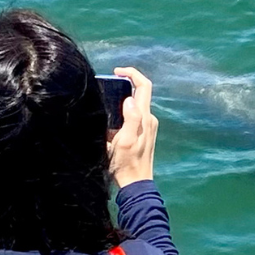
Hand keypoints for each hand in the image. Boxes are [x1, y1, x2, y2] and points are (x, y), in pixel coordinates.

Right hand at [107, 67, 157, 188]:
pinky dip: (123, 109)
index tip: (116, 72)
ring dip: (122, 98)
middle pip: (140, 92)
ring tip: (104, 101)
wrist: (135, 183)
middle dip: (125, 84)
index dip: (131, 74)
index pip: (144, 86)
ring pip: (137, 103)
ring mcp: (148, 126)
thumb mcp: (125, 141)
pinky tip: (110, 118)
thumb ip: (130, 119)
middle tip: (106, 85)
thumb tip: (130, 98)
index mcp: (145, 118)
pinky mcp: (144, 133)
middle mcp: (149, 119)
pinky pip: (134, 114)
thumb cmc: (127, 164)